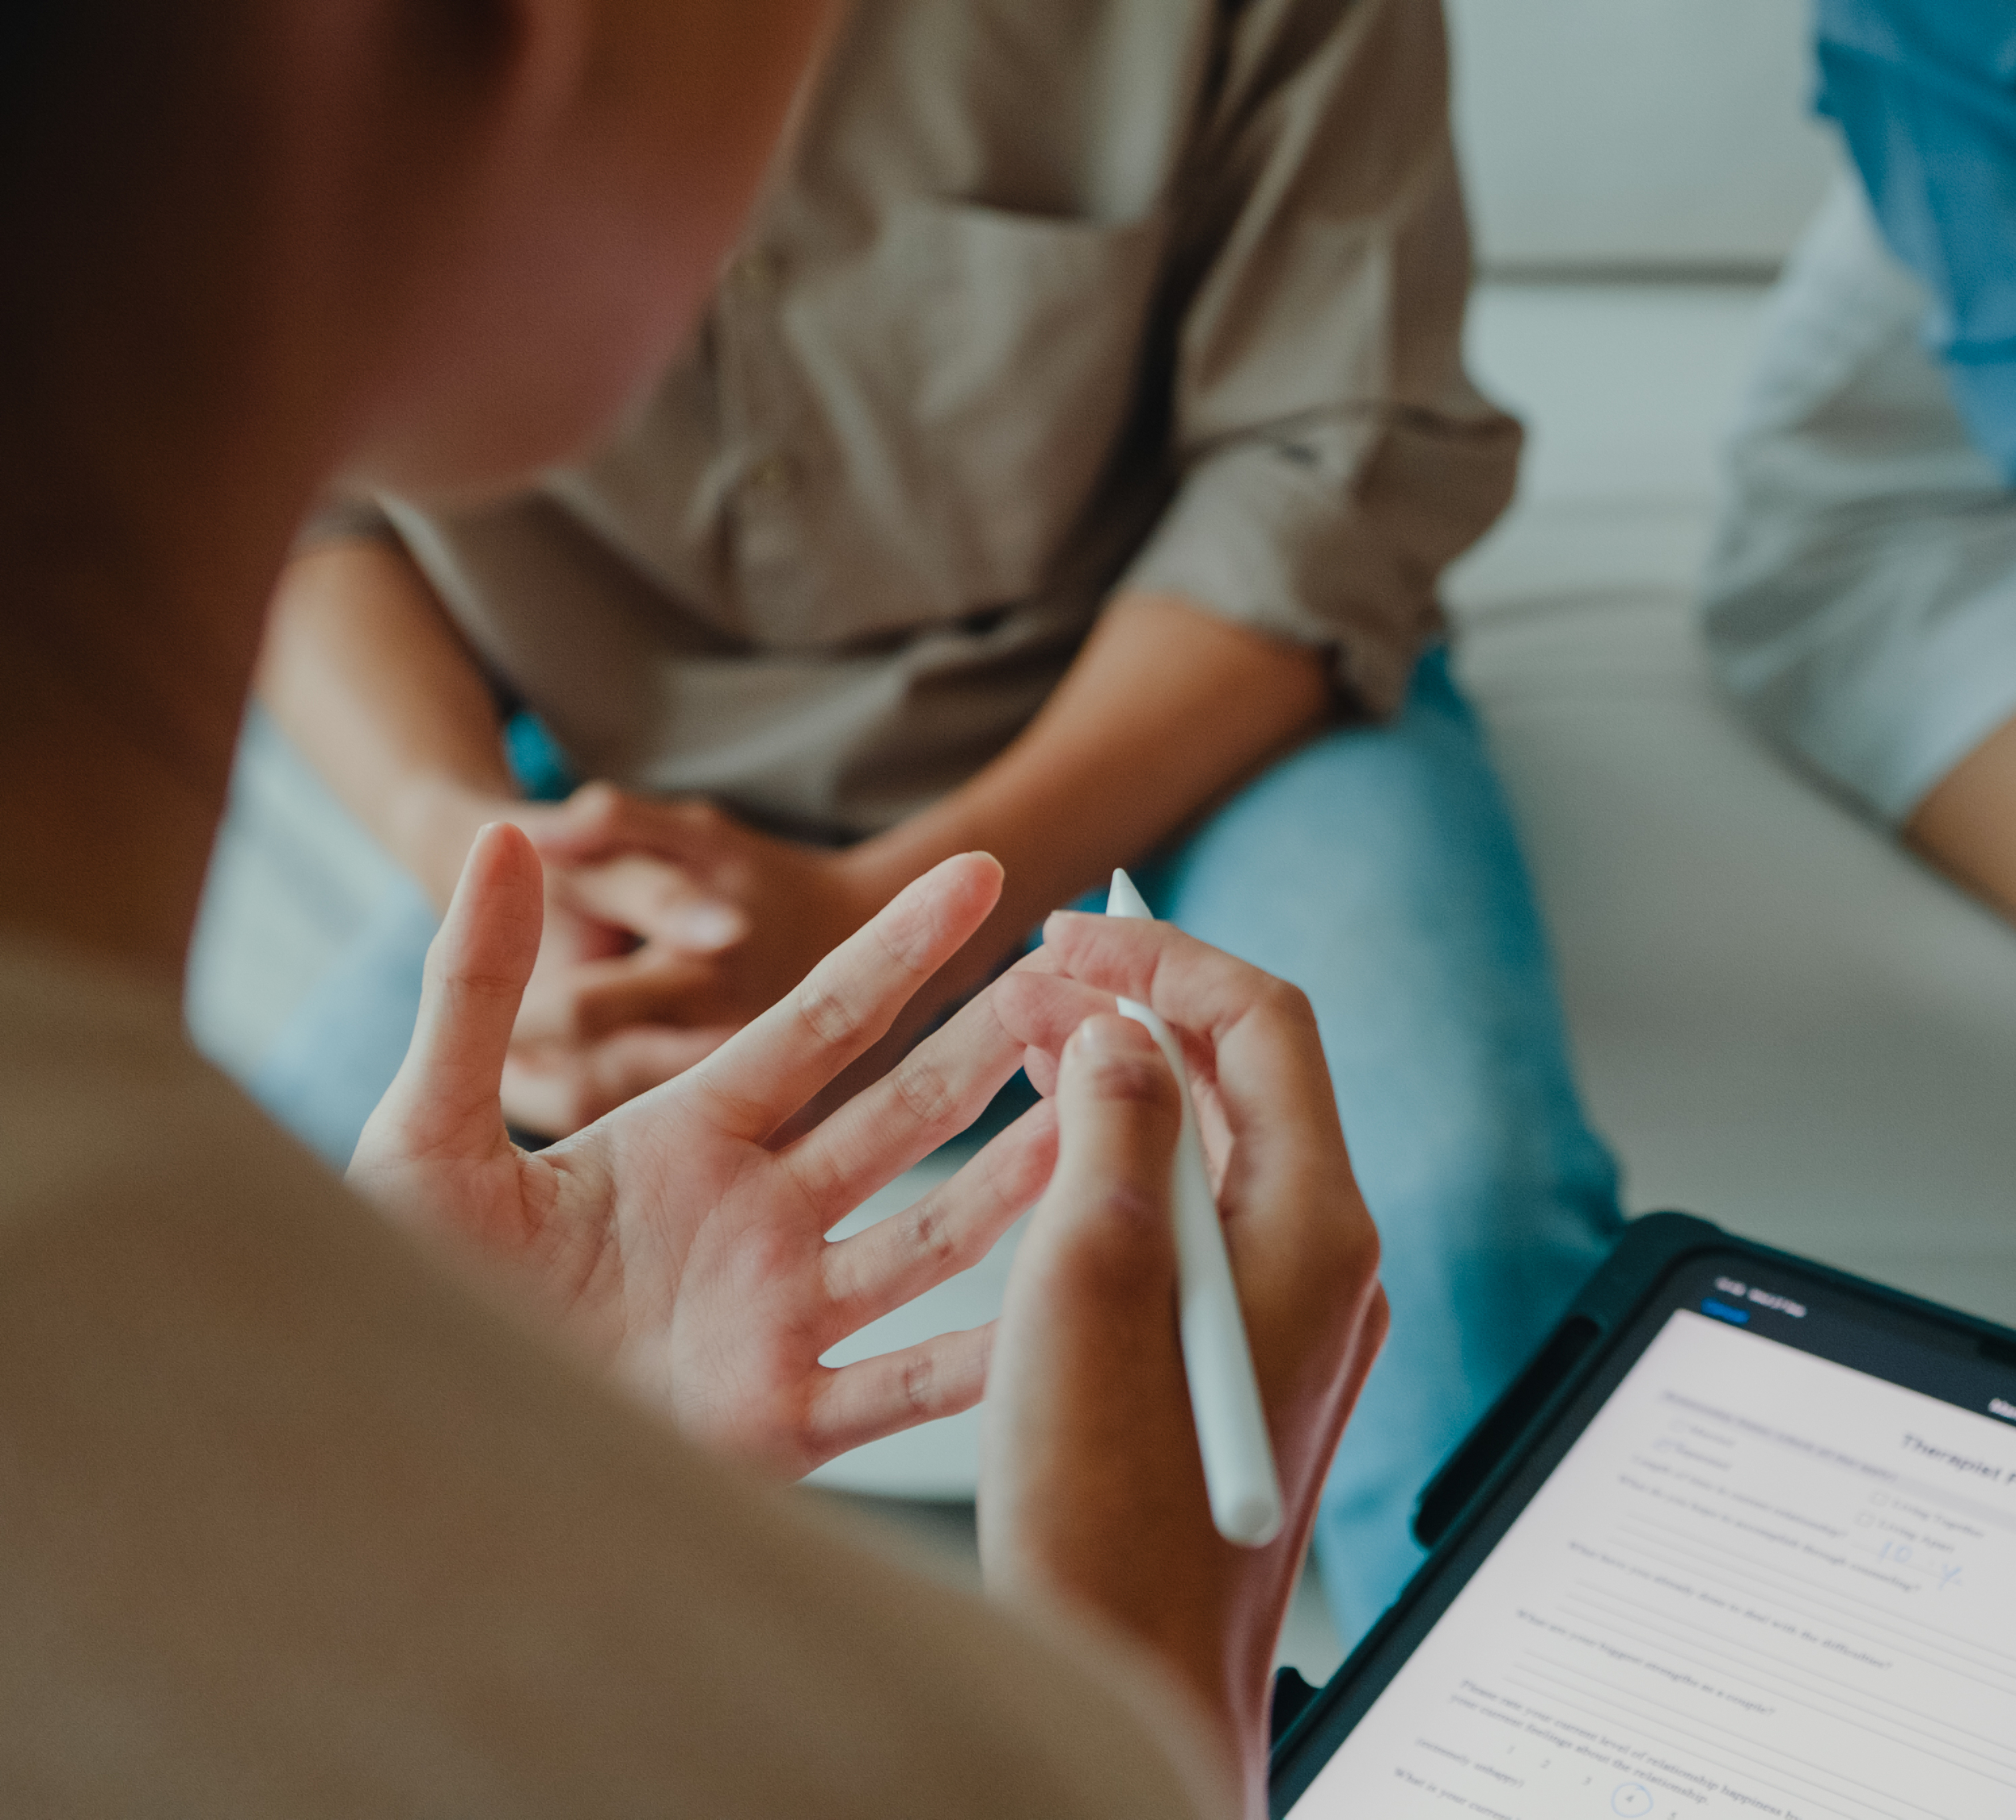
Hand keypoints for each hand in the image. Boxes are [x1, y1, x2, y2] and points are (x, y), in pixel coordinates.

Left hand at [349, 824, 1057, 1475]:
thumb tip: (501, 837)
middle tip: (1085, 982)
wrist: (391, 1444)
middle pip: (904, 1118)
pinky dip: (982, 1358)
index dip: (900, 949)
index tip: (977, 875)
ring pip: (930, 1241)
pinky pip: (904, 1386)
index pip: (820, 1024)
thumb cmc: (400, 1285)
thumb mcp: (427, 1128)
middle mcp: (757, 1220)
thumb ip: (474, 988)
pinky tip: (1056, 1314)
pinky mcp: (781, 1423)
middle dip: (994, 1049)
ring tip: (1102, 1121)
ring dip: (1015, 1184)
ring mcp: (780, 1318)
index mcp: (687, 1138)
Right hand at [974, 913, 1386, 1801]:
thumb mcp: (1086, 1282)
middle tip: (1036, 978)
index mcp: (1316, 1226)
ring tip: (1032, 1047)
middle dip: (1147, 1009)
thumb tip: (1122, 1033)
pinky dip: (1136, 1167)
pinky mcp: (1250, 1363)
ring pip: (1225, 1151)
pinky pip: (1206, 1224)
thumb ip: (1114, 1130)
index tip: (1069, 935)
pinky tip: (1058, 1170)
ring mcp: (1297, 1317)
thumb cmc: (1104, 1509)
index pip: (1268, 1026)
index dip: (1167, 960)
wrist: (1133, 1676)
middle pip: (1254, 1081)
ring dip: (1135, 1085)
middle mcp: (1328, 1263)